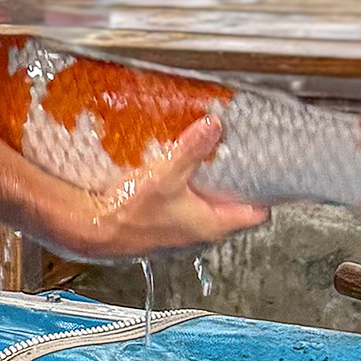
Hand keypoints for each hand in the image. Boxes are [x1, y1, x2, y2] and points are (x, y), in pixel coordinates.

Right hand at [45, 114, 267, 260]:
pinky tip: (175, 179)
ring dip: (210, 193)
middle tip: (236, 163)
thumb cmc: (129, 213)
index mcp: (212, 224)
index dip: (265, 195)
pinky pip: (186, 212)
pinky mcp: (162, 231)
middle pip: (233, 212)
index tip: (268, 176)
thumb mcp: (165, 175)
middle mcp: (200, 234)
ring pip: (208, 212)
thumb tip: (214, 125)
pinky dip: (188, 197)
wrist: (91, 231)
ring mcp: (181, 235)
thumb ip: (191, 149)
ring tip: (207, 167)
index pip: (256, 215)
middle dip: (236, 188)